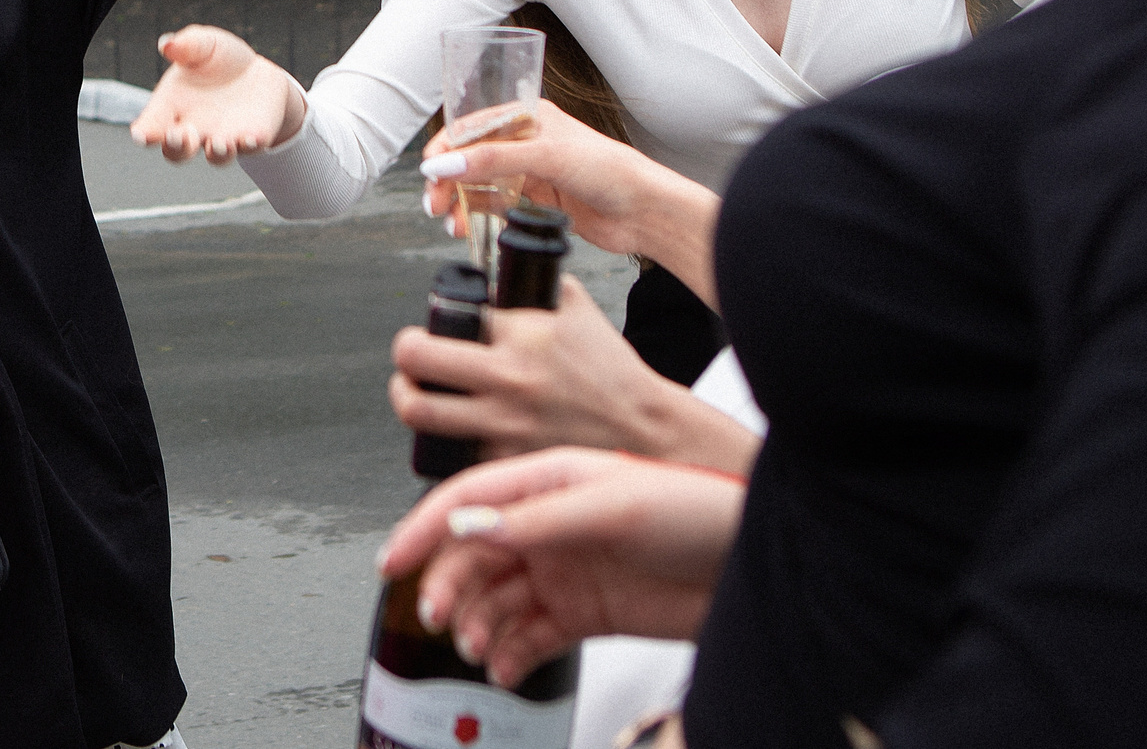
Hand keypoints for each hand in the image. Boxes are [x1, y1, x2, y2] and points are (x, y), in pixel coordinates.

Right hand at [130, 24, 305, 162]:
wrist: (257, 70)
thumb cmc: (218, 59)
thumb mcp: (204, 45)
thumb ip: (186, 45)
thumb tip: (167, 44)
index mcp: (172, 107)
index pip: (151, 125)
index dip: (144, 133)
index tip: (141, 135)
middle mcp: (194, 129)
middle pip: (177, 151)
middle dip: (176, 147)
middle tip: (179, 136)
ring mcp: (223, 137)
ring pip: (216, 156)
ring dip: (217, 152)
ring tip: (219, 143)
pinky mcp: (252, 137)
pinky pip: (250, 147)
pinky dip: (250, 144)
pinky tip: (252, 138)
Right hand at [375, 447, 744, 685]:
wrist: (753, 560)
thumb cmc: (698, 510)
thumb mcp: (614, 505)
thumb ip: (538, 518)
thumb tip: (470, 523)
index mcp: (549, 480)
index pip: (468, 500)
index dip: (424, 529)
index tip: (392, 563)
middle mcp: (550, 525)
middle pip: (474, 557)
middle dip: (450, 589)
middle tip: (440, 620)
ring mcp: (565, 571)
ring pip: (496, 601)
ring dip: (478, 625)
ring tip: (478, 647)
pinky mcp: (586, 614)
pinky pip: (530, 637)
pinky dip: (511, 655)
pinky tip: (505, 667)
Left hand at [390, 277, 760, 475]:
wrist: (643, 430)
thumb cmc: (612, 373)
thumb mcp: (578, 310)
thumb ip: (538, 286)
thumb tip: (501, 274)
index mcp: (522, 335)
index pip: (449, 312)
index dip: (437, 314)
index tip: (439, 321)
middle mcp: (506, 379)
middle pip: (416, 359)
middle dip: (404, 353)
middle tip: (410, 355)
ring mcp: (502, 423)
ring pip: (418, 411)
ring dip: (405, 397)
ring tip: (413, 392)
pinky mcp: (503, 460)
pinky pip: (449, 450)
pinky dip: (441, 440)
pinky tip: (449, 431)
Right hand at [422, 99, 709, 265]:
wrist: (644, 211)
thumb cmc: (611, 170)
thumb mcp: (546, 157)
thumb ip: (493, 161)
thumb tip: (446, 165)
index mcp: (529, 116)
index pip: (472, 127)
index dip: (447, 148)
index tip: (430, 173)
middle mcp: (527, 142)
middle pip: (471, 157)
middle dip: (449, 180)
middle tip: (435, 204)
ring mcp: (531, 173)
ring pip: (480, 184)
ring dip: (461, 201)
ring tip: (452, 221)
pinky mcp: (536, 201)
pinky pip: (496, 205)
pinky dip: (478, 215)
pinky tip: (469, 226)